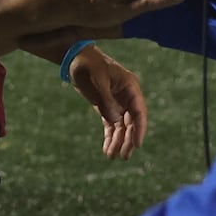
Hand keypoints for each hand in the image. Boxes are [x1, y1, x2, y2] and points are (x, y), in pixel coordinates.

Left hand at [68, 45, 147, 160]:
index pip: (139, 110)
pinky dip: (109, 136)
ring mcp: (117, 102)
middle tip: (124, 156)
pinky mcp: (106, 106)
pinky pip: (111, 124)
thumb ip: (106, 100)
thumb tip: (116, 120)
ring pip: (121, 126)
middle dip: (128, 139)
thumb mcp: (98, 80)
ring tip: (112, 156)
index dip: (140, 128)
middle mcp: (126, 96)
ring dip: (118, 141)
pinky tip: (107, 149)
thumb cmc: (89, 64)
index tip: (137, 144)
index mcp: (130, 86)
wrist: (75, 59)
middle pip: (132, 121)